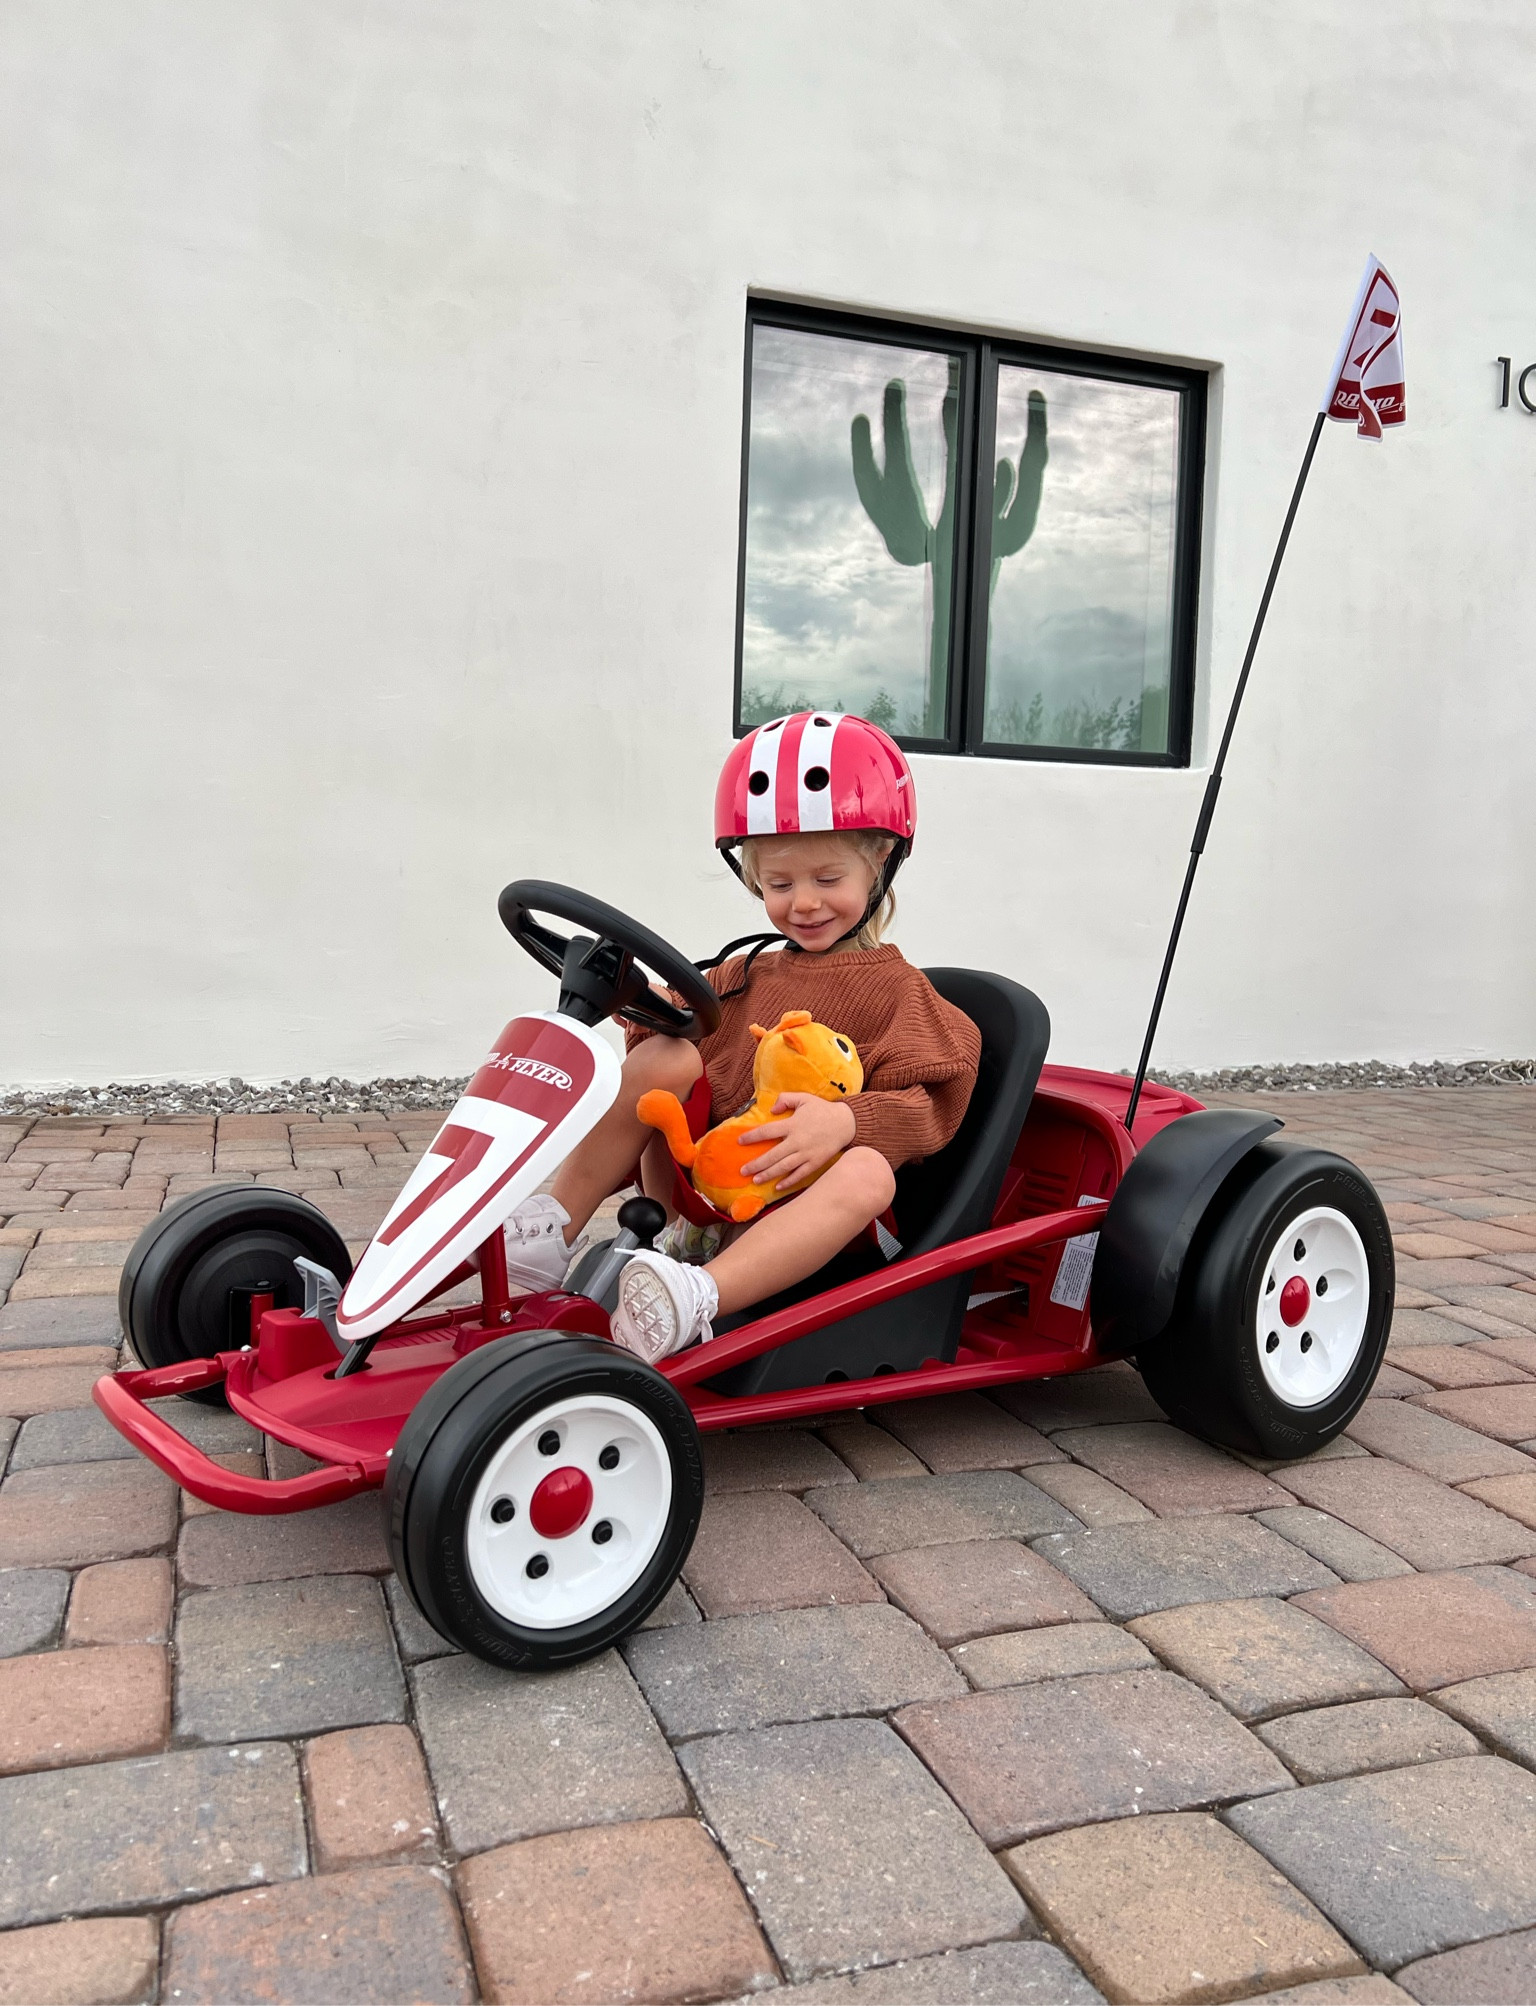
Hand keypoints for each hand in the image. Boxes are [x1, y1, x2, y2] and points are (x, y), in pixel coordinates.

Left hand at [738, 1092, 857, 1190]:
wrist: (846, 1123)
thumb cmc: (822, 1110)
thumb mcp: (804, 1098)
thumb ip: (786, 1099)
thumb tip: (772, 1109)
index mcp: (793, 1125)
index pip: (767, 1131)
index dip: (751, 1136)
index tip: (740, 1141)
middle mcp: (798, 1141)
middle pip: (773, 1155)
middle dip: (756, 1164)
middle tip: (743, 1171)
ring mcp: (807, 1154)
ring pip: (784, 1167)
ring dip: (768, 1175)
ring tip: (755, 1180)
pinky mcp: (816, 1162)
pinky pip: (800, 1174)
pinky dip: (789, 1182)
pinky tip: (778, 1187)